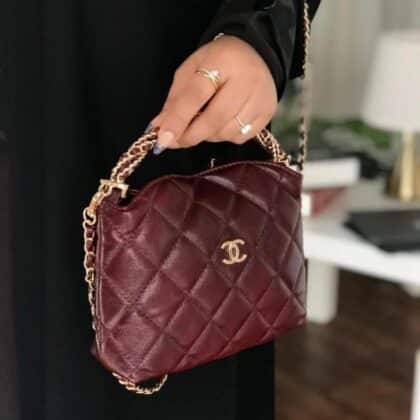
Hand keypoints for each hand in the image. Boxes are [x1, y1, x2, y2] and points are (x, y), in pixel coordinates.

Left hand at [151, 35, 277, 151]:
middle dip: (190, 135)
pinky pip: (240, 137)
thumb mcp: (191, 69)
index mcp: (223, 60)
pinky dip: (224, 136)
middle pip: (214, 119)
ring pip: (226, 132)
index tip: (163, 138)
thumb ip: (175, 99)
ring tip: (202, 123)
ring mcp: (261, 98)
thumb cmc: (218, 62)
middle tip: (174, 141)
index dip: (178, 119)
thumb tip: (160, 128)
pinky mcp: (268, 113)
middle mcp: (247, 80)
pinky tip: (221, 123)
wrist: (256, 53)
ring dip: (207, 135)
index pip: (196, 94)